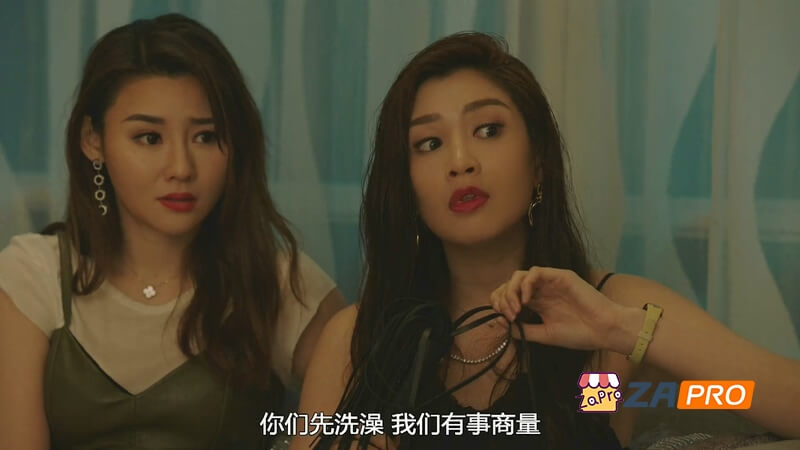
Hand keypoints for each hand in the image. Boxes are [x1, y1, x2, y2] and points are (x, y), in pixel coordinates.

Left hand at [490, 267, 631, 351]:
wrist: (605, 330)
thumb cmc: (580, 334)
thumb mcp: (546, 335)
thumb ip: (524, 330)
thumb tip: (501, 325)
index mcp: (537, 303)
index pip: (509, 295)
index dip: (501, 304)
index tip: (504, 319)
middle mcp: (541, 290)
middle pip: (510, 284)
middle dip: (503, 297)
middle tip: (509, 314)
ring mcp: (550, 282)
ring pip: (520, 275)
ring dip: (512, 290)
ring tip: (516, 309)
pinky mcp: (560, 276)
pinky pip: (536, 272)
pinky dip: (526, 284)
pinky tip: (527, 300)